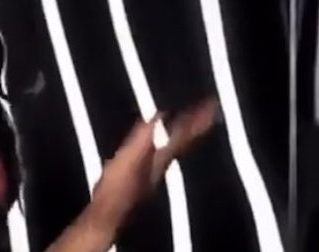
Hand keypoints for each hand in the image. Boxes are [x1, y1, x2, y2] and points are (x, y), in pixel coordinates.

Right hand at [85, 98, 220, 231]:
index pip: (184, 135)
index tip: (211, 104)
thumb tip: (159, 114)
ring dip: (186, 132)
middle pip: (185, 141)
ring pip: (177, 146)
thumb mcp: (128, 159)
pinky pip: (164, 151)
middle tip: (210, 108)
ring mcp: (155, 171)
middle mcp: (163, 164)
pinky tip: (163, 140)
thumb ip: (144, 138)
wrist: (107, 215)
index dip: (196, 120)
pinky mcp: (145, 176)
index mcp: (161, 158)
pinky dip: (170, 141)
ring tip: (193, 120)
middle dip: (197, 124)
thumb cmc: (116, 188)